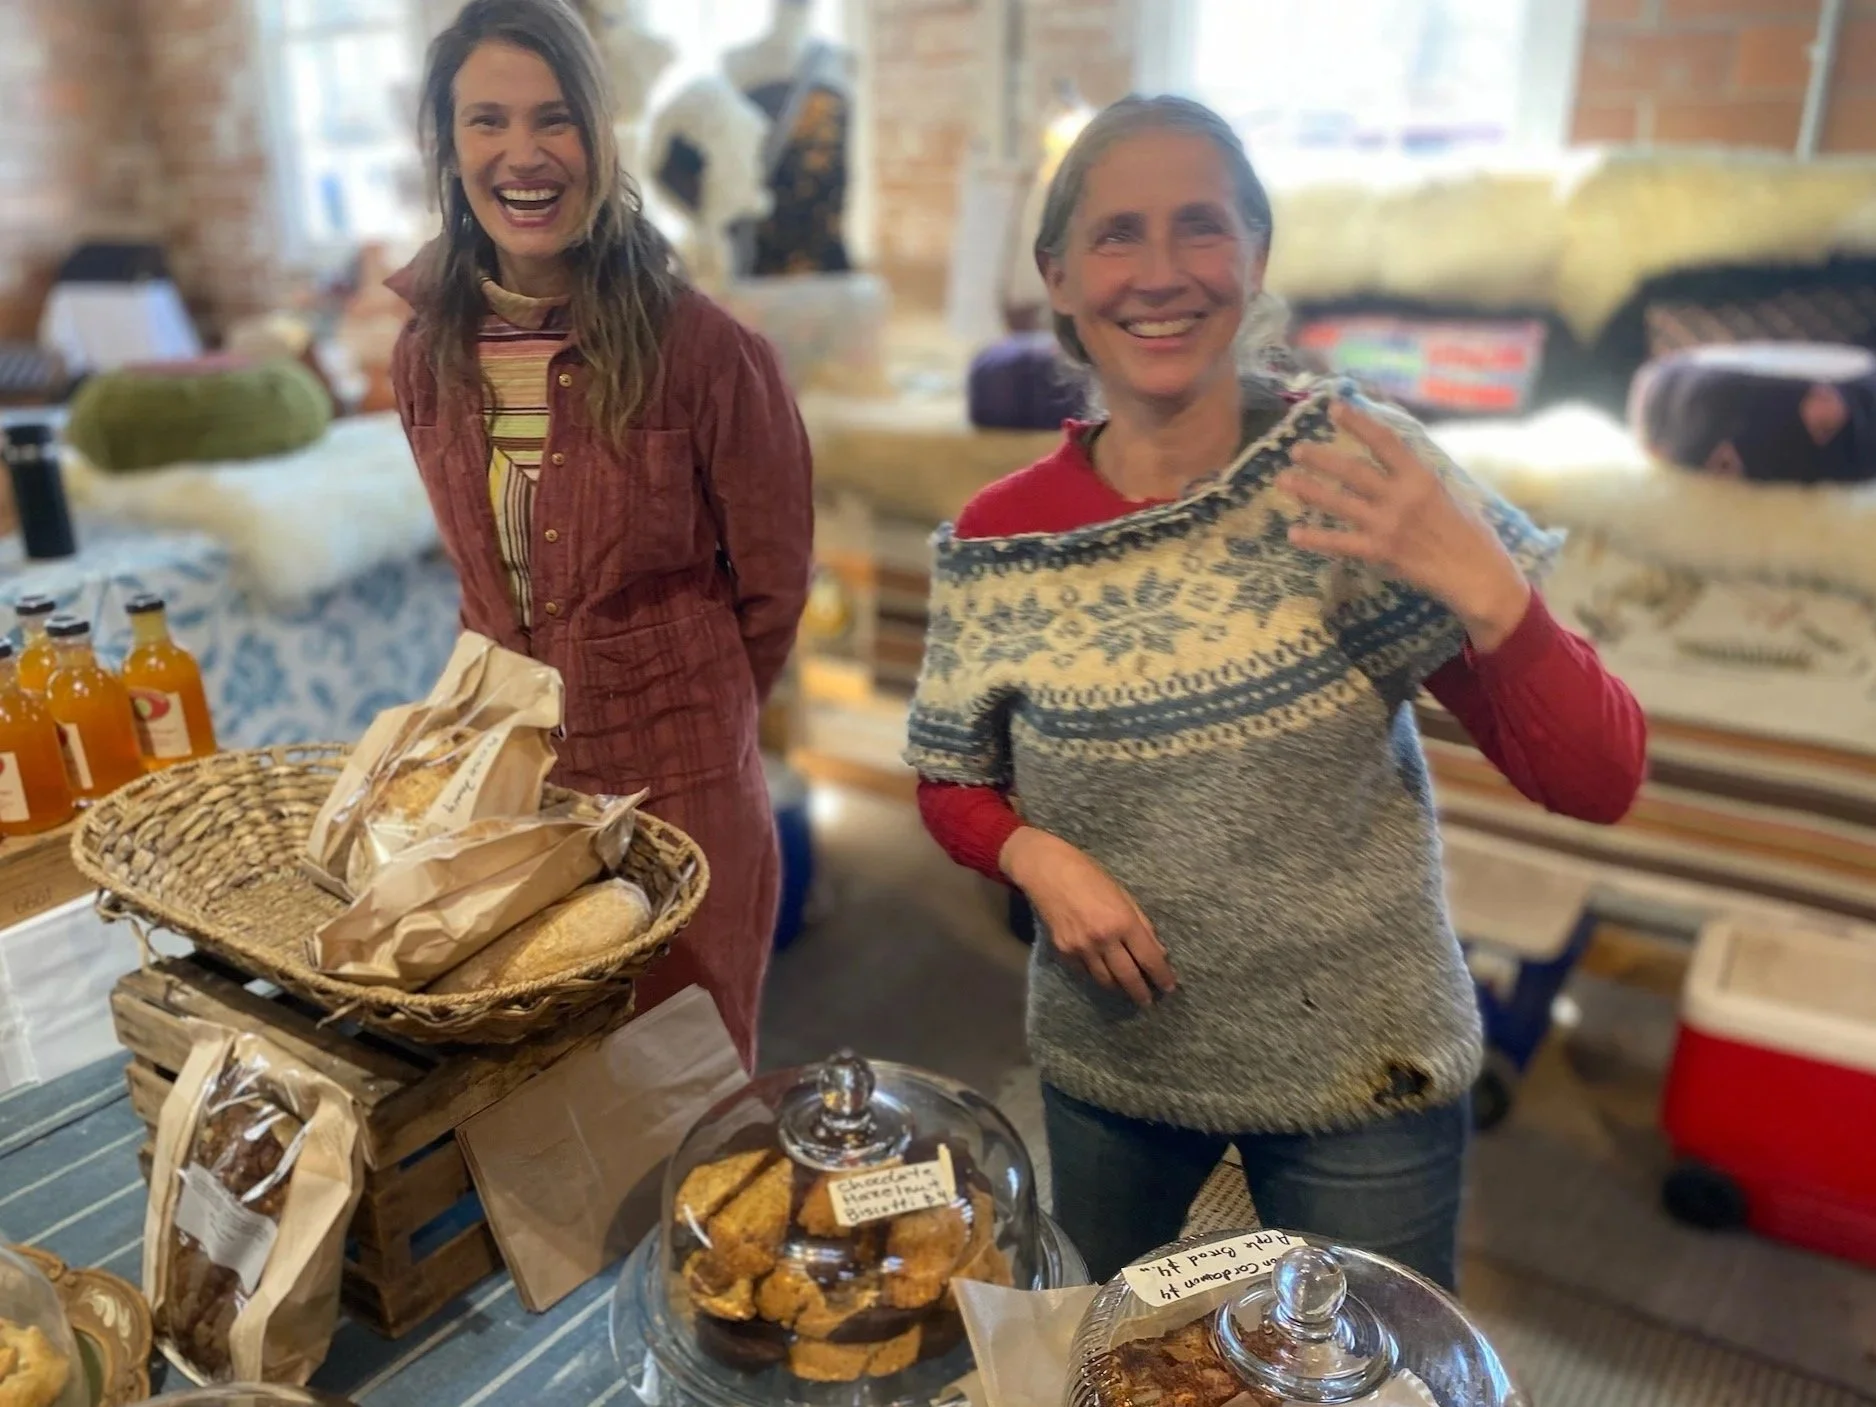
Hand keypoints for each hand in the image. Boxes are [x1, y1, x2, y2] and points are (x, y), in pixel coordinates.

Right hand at [1000, 827, 1175, 1007]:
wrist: (1048, 872)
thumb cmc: (1090, 876)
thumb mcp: (1124, 896)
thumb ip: (1142, 925)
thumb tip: (1158, 952)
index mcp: (1123, 921)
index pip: (1149, 958)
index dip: (1161, 976)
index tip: (1168, 987)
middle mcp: (1103, 939)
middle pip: (1128, 977)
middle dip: (1141, 993)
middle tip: (1148, 1001)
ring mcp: (1081, 948)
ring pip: (1105, 980)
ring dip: (1119, 987)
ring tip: (1127, 990)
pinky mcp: (1063, 952)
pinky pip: (1084, 973)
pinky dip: (1096, 976)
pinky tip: (1103, 974)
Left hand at [1278, 401, 1531, 651]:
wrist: (1476, 573)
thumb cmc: (1468, 532)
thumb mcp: (1448, 492)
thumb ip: (1416, 477)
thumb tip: (1392, 458)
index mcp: (1421, 476)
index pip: (1385, 441)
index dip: (1358, 423)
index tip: (1335, 408)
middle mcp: (1401, 496)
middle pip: (1352, 470)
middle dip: (1321, 458)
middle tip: (1296, 449)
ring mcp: (1387, 524)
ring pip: (1339, 502)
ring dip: (1308, 490)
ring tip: (1282, 480)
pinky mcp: (1380, 552)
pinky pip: (1340, 543)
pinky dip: (1315, 539)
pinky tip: (1293, 534)